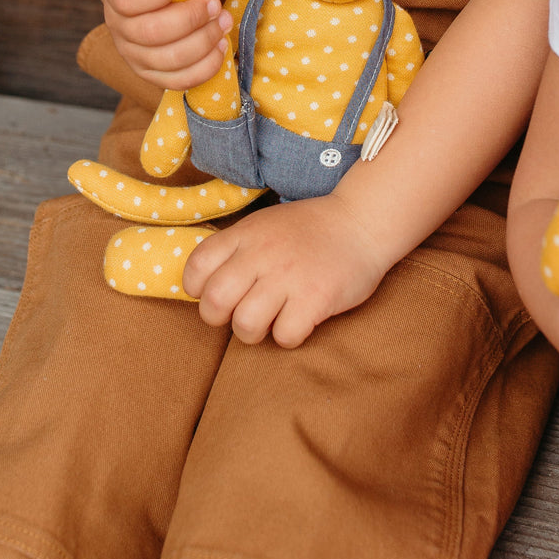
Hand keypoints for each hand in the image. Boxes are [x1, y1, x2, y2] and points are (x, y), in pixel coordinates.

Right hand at [103, 0, 231, 90]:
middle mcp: (117, 26)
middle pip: (152, 32)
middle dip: (192, 18)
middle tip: (216, 3)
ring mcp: (133, 55)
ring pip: (169, 59)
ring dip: (204, 41)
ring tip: (224, 21)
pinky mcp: (152, 74)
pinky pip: (178, 81)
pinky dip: (206, 66)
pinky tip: (221, 46)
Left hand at [182, 192, 390, 347]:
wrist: (362, 221)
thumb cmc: (310, 229)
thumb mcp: (265, 224)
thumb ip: (236, 248)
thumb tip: (206, 285)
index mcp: (246, 234)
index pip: (196, 267)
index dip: (198, 289)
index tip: (217, 292)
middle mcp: (262, 254)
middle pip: (214, 303)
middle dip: (221, 318)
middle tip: (240, 313)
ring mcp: (289, 276)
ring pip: (245, 325)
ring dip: (254, 332)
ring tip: (271, 320)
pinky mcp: (315, 298)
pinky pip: (284, 337)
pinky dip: (289, 336)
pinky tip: (299, 320)